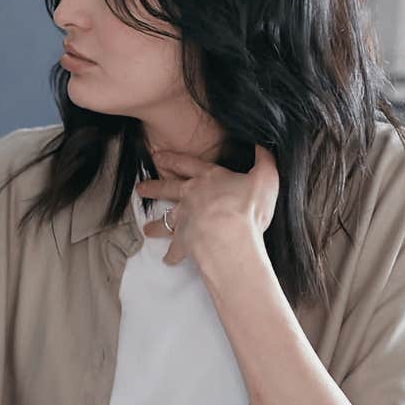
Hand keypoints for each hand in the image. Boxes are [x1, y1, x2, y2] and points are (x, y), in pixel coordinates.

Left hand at [136, 145, 279, 265]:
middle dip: (153, 188)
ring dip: (156, 225)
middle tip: (140, 189)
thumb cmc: (247, 206)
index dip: (172, 158)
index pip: (187, 164)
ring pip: (165, 221)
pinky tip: (168, 260)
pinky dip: (172, 256)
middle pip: (167, 189)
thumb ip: (264, 160)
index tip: (157, 156)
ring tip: (147, 230)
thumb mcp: (264, 178)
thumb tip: (263, 144)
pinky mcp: (184, 241)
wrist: (229, 236)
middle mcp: (190, 196)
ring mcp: (184, 219)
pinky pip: (175, 250)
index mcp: (208, 179)